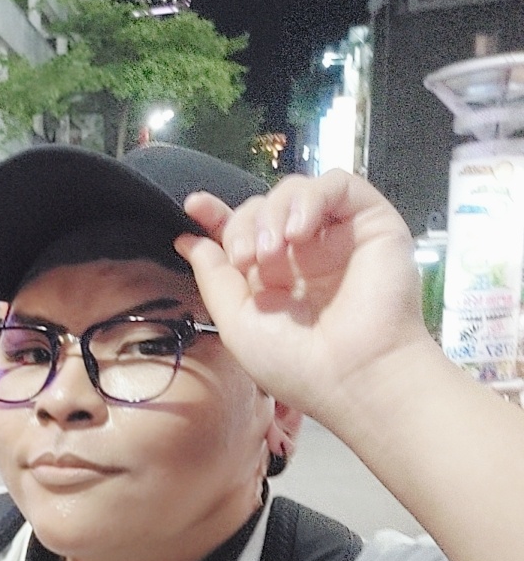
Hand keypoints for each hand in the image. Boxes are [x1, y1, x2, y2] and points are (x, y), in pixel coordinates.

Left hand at [175, 171, 424, 423]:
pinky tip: (300, 233)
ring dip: (272, 214)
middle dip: (243, 225)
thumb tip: (188, 241)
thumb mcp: (238, 322)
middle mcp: (306, 254)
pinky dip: (311, 199)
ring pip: (295, 191)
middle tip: (246, 260)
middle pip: (262, 207)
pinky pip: (337, 183)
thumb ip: (214, 278)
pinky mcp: (372, 222)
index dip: (217, 216)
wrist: (353, 376)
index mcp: (275, 278)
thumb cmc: (296, 364)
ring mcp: (338, 236)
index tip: (194, 205)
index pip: (243, 232)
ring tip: (271, 253)